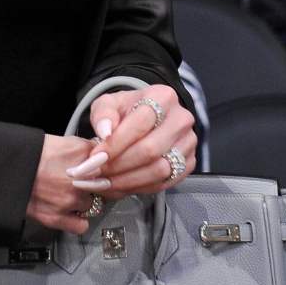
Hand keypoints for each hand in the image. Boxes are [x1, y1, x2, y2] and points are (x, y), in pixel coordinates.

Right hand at [26, 135, 101, 233]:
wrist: (7, 168)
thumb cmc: (30, 152)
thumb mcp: (62, 140)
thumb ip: (84, 146)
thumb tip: (97, 151)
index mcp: (82, 155)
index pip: (107, 162)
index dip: (101, 166)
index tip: (97, 168)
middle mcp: (80, 179)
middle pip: (102, 185)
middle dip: (93, 183)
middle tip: (80, 179)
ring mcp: (70, 200)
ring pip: (91, 204)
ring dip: (82, 200)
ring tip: (68, 192)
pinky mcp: (58, 218)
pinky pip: (81, 225)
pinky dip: (77, 220)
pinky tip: (71, 211)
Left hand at [80, 85, 196, 195]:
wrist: (146, 118)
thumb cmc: (125, 110)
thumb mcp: (108, 103)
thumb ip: (103, 114)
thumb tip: (105, 133)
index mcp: (163, 97)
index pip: (141, 123)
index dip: (116, 143)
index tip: (96, 156)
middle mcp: (181, 119)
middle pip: (150, 149)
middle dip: (120, 165)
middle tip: (97, 172)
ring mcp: (188, 143)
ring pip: (160, 169)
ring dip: (129, 180)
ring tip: (105, 182)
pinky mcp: (189, 163)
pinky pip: (165, 182)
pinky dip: (140, 188)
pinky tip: (121, 186)